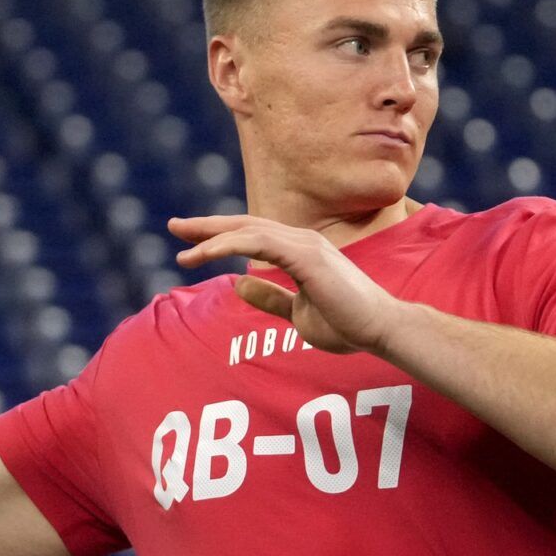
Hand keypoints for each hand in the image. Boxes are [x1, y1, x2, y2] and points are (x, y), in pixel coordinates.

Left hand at [167, 215, 405, 354]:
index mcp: (300, 251)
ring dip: (212, 236)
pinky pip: (260, 244)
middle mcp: (302, 241)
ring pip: (249, 231)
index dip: (219, 236)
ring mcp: (305, 245)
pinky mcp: (307, 257)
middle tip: (174, 226)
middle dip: (207, 226)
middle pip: (245, 225)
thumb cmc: (347, 325)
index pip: (252, 236)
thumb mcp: (297, 314)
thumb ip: (271, 298)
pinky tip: (207, 253)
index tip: (189, 243)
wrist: (381, 330)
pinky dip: (230, 245)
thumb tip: (239, 284)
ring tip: (183, 247)